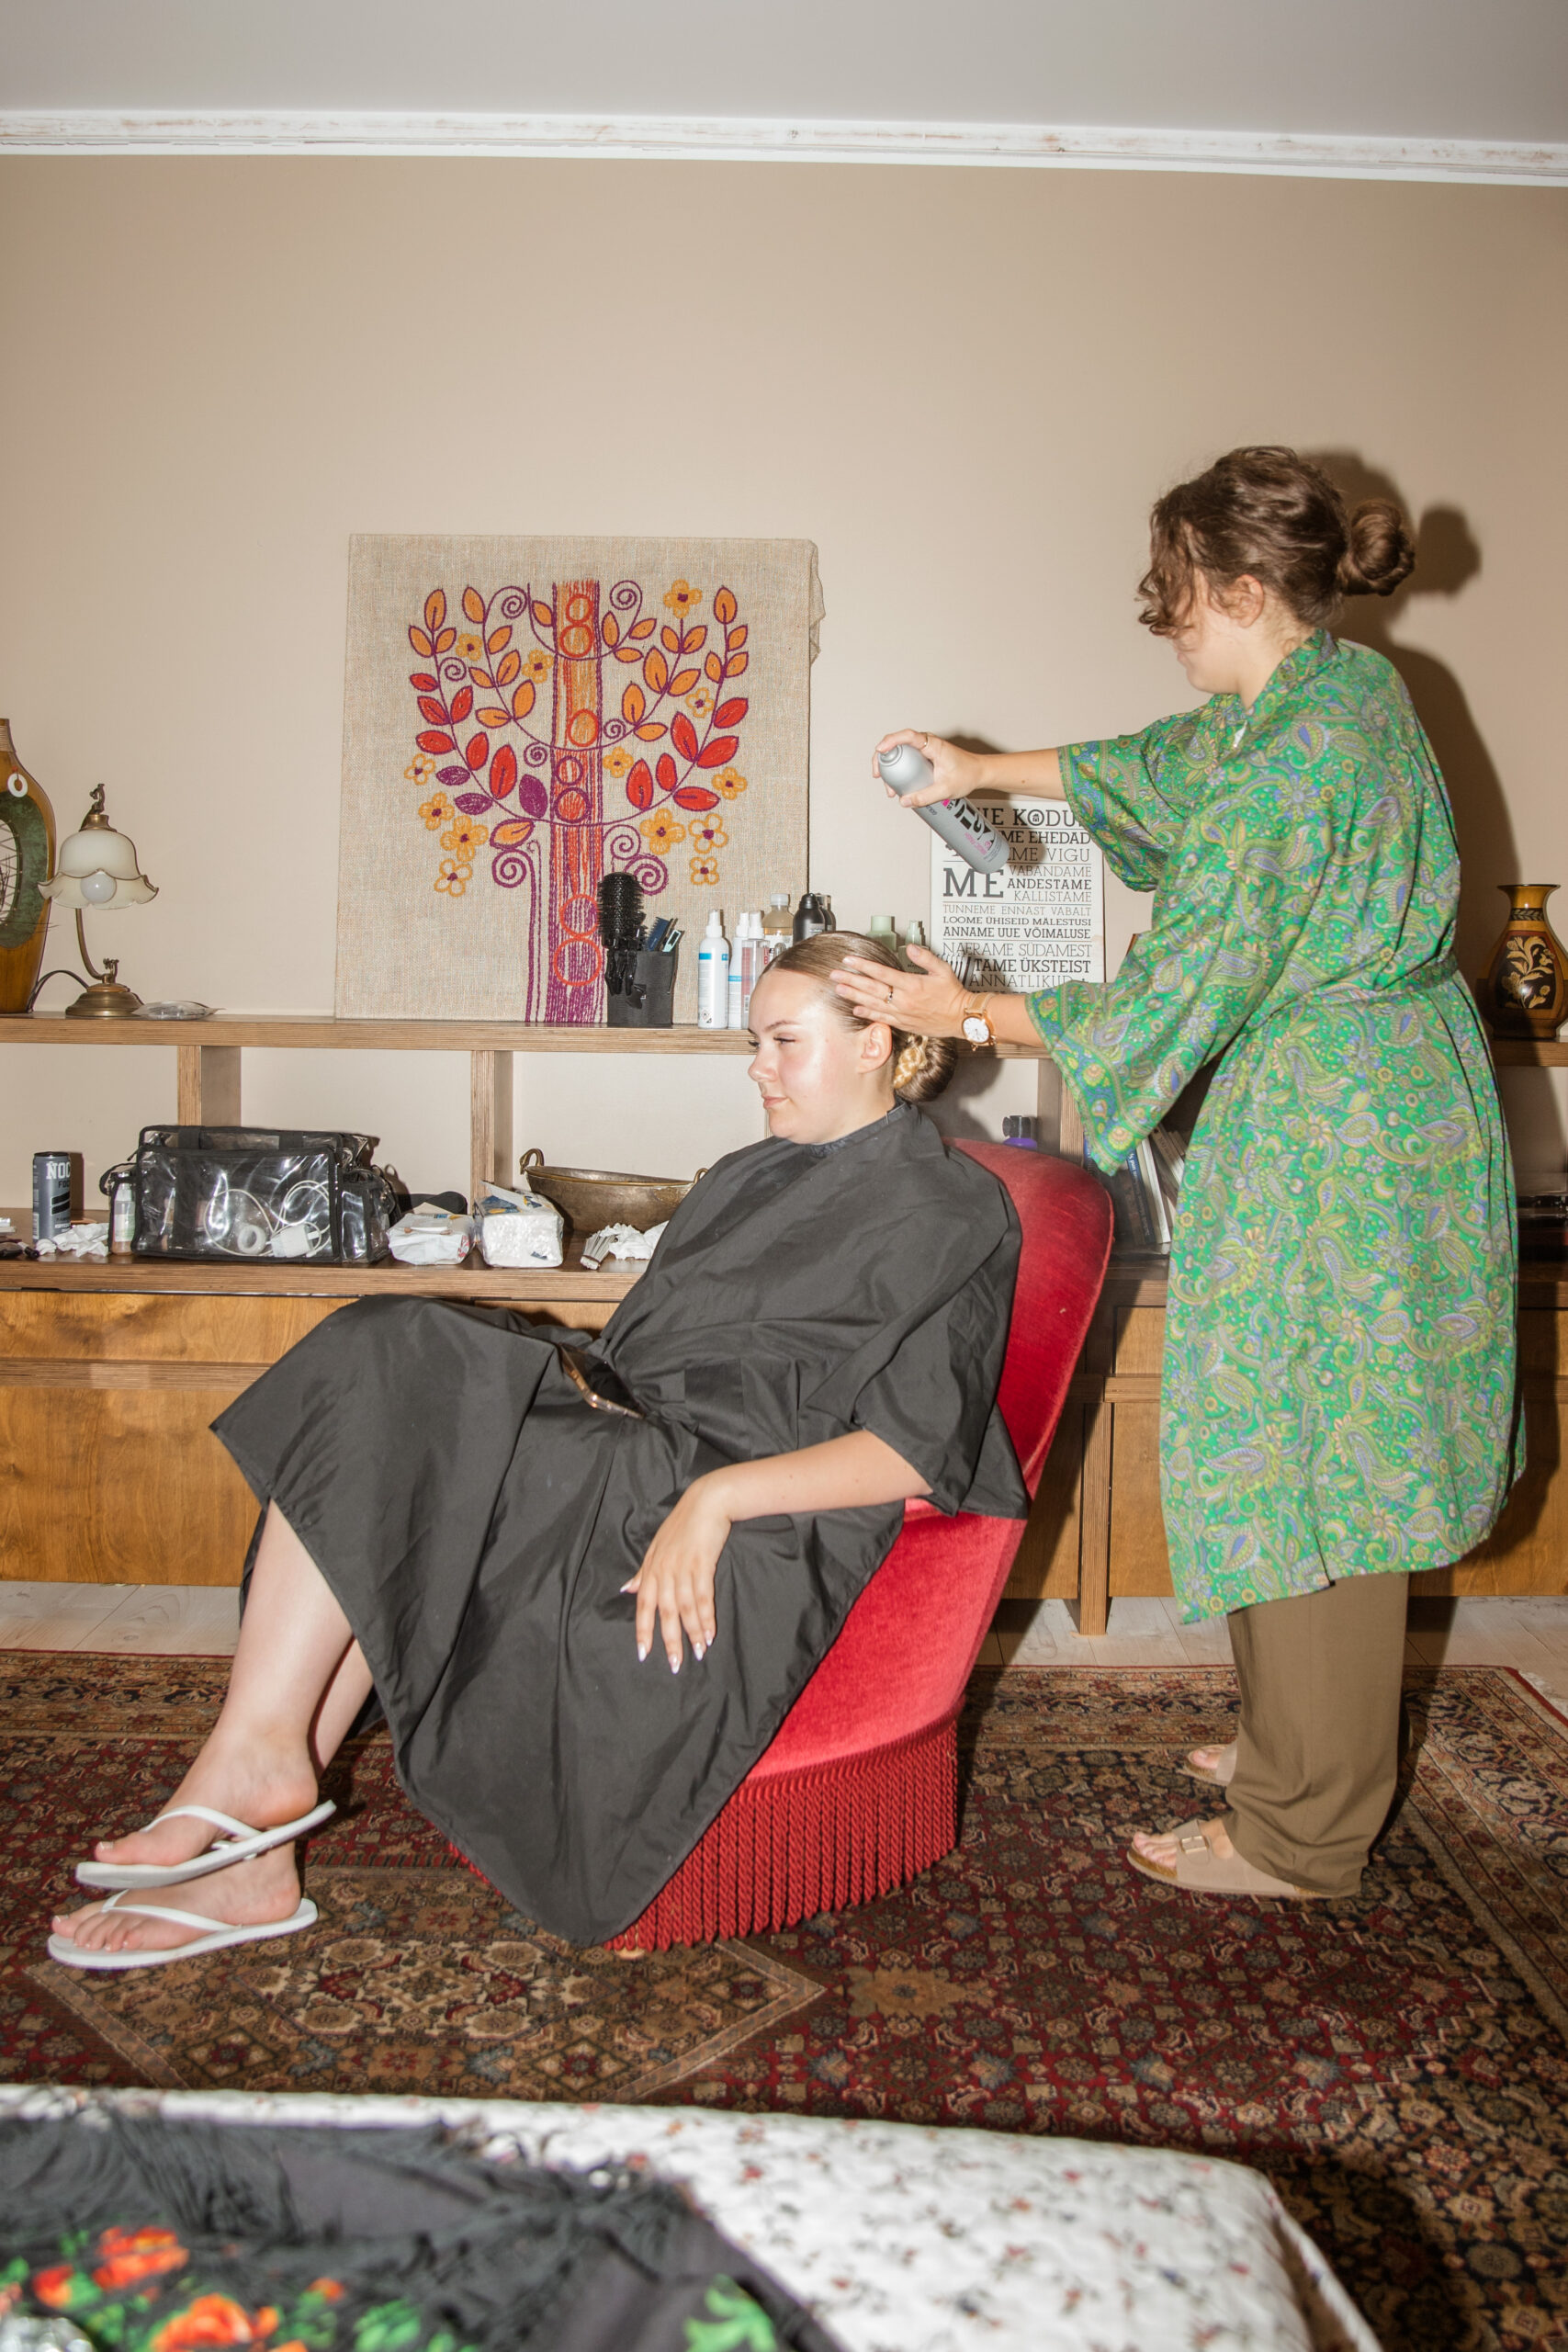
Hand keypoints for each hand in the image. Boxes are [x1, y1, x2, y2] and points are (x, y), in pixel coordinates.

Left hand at [622, 1475, 729, 1671]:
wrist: (707, 1501)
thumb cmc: (683, 1524)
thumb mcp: (657, 1546)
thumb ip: (643, 1572)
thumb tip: (625, 1590)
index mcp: (651, 1567)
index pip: (643, 1604)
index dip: (643, 1630)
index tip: (643, 1653)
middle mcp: (664, 1569)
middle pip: (664, 1611)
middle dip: (669, 1640)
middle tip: (675, 1664)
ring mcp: (683, 1567)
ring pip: (685, 1608)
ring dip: (692, 1633)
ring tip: (698, 1653)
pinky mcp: (702, 1563)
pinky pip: (703, 1597)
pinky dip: (707, 1617)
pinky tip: (710, 1634)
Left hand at [831, 943, 972, 1036]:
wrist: (960, 1018)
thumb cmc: (953, 995)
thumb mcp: (942, 970)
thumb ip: (925, 957)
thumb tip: (911, 947)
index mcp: (911, 985)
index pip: (881, 973)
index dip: (863, 966)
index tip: (849, 960)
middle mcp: (903, 1000)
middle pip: (871, 988)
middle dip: (851, 980)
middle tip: (834, 975)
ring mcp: (901, 1013)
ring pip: (872, 1003)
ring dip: (854, 996)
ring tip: (839, 989)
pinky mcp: (903, 1023)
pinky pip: (881, 1018)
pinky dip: (867, 1013)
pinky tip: (855, 1009)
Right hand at [873, 728, 984, 808]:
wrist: (979, 773)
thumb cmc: (968, 774)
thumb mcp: (946, 789)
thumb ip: (925, 796)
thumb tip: (905, 801)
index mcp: (933, 745)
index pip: (908, 736)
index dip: (891, 741)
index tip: (880, 750)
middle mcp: (927, 743)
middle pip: (898, 743)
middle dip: (884, 758)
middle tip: (879, 775)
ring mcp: (925, 748)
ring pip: (900, 751)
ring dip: (890, 765)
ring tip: (889, 786)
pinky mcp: (924, 755)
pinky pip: (906, 757)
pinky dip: (898, 768)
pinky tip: (896, 782)